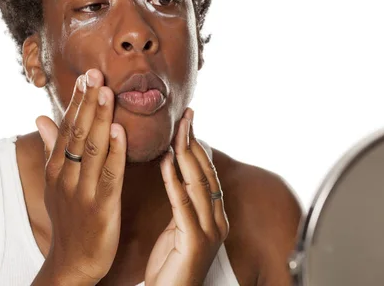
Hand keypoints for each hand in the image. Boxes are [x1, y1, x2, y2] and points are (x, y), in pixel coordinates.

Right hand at [33, 69, 126, 284]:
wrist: (73, 261)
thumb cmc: (68, 217)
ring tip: (106, 91)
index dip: (76, 101)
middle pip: (77, 133)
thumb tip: (40, 116)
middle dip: (87, 102)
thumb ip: (52, 146)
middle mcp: (66, 176)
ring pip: (91, 148)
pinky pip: (109, 174)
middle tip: (95, 73)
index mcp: (56, 168)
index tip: (85, 76)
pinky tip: (120, 130)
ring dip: (99, 118)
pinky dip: (114, 151)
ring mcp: (82, 191)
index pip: (66, 127)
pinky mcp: (101, 206)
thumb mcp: (54, 181)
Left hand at [145, 108, 229, 285]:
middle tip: (186, 116)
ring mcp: (209, 232)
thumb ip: (182, 204)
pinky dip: (174, 179)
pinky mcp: (196, 242)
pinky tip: (166, 161)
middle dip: (194, 142)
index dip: (197, 146)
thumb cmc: (171, 267)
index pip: (207, 173)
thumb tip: (176, 174)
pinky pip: (183, 204)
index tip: (188, 123)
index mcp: (215, 217)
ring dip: (185, 154)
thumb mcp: (178, 229)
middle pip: (206, 173)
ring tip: (177, 130)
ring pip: (198, 184)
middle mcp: (217, 221)